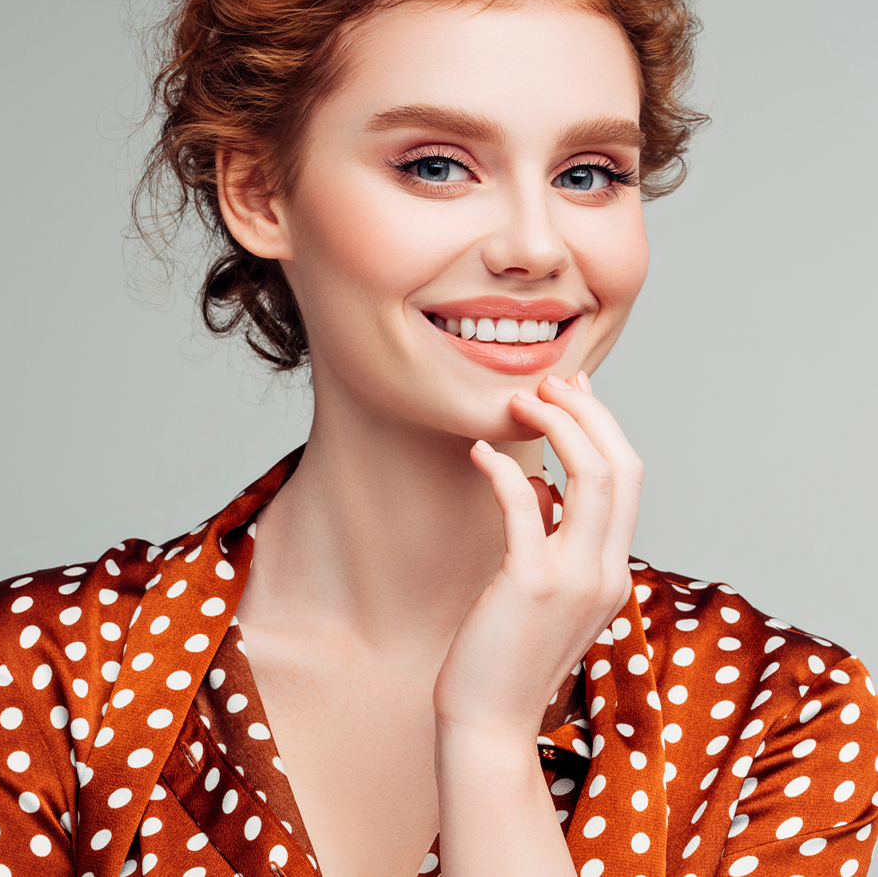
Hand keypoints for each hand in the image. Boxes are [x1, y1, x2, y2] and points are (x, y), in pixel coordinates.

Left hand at [432, 372, 641, 744]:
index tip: (574, 390)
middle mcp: (606, 572)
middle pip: (622, 468)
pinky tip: (479, 452)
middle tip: (549, 383)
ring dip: (558, 427)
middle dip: (589, 413)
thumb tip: (542, 487)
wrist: (488, 722)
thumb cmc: (506, 654)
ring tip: (519, 400)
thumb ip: (553, 538)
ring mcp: (575, 579)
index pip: (628, 480)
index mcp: (612, 571)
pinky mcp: (531, 584)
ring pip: (592, 478)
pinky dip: (504, 469)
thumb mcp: (543, 591)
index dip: (604, 426)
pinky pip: (526, 506)